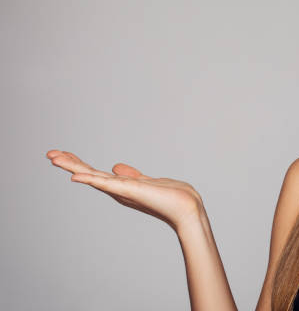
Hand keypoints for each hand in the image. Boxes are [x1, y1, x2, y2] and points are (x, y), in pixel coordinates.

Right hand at [46, 150, 205, 232]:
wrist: (185, 208)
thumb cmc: (170, 197)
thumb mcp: (145, 180)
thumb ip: (130, 175)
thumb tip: (115, 166)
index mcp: (120, 186)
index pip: (95, 173)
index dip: (78, 163)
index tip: (61, 153)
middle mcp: (118, 190)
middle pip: (89, 174)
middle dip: (69, 163)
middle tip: (49, 154)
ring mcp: (122, 191)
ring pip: (92, 176)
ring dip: (73, 167)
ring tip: (54, 158)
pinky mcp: (129, 191)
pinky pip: (106, 184)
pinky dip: (90, 179)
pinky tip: (75, 176)